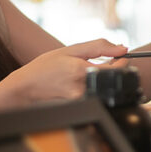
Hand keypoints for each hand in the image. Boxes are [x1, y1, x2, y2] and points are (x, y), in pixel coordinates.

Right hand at [2, 39, 126, 104]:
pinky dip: (94, 84)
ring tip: (89, 70)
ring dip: (104, 76)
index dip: (124, 61)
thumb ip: (99, 47)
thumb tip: (122, 48)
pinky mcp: (79, 104)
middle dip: (114, 68)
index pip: (117, 68)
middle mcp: (82, 86)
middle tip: (106, 61)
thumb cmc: (46, 66)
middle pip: (113, 78)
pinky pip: (96, 91)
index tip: (121, 56)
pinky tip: (82, 80)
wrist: (26, 86)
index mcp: (81, 70)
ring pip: (105, 85)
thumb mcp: (70, 50)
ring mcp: (81, 98)